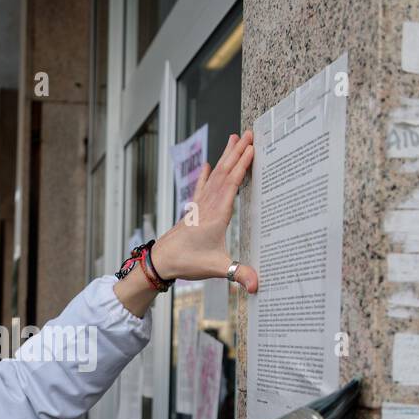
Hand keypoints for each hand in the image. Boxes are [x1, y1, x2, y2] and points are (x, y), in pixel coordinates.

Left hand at [151, 130, 259, 292]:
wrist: (161, 261)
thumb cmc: (186, 262)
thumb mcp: (216, 268)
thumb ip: (237, 274)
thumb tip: (258, 286)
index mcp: (216, 215)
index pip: (232, 183)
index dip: (242, 164)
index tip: (252, 147)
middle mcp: (208, 205)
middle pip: (224, 172)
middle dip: (237, 152)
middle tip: (248, 133)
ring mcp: (199, 206)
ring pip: (214, 175)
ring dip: (225, 156)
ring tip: (233, 138)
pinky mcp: (193, 210)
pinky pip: (201, 186)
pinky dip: (205, 173)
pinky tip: (206, 163)